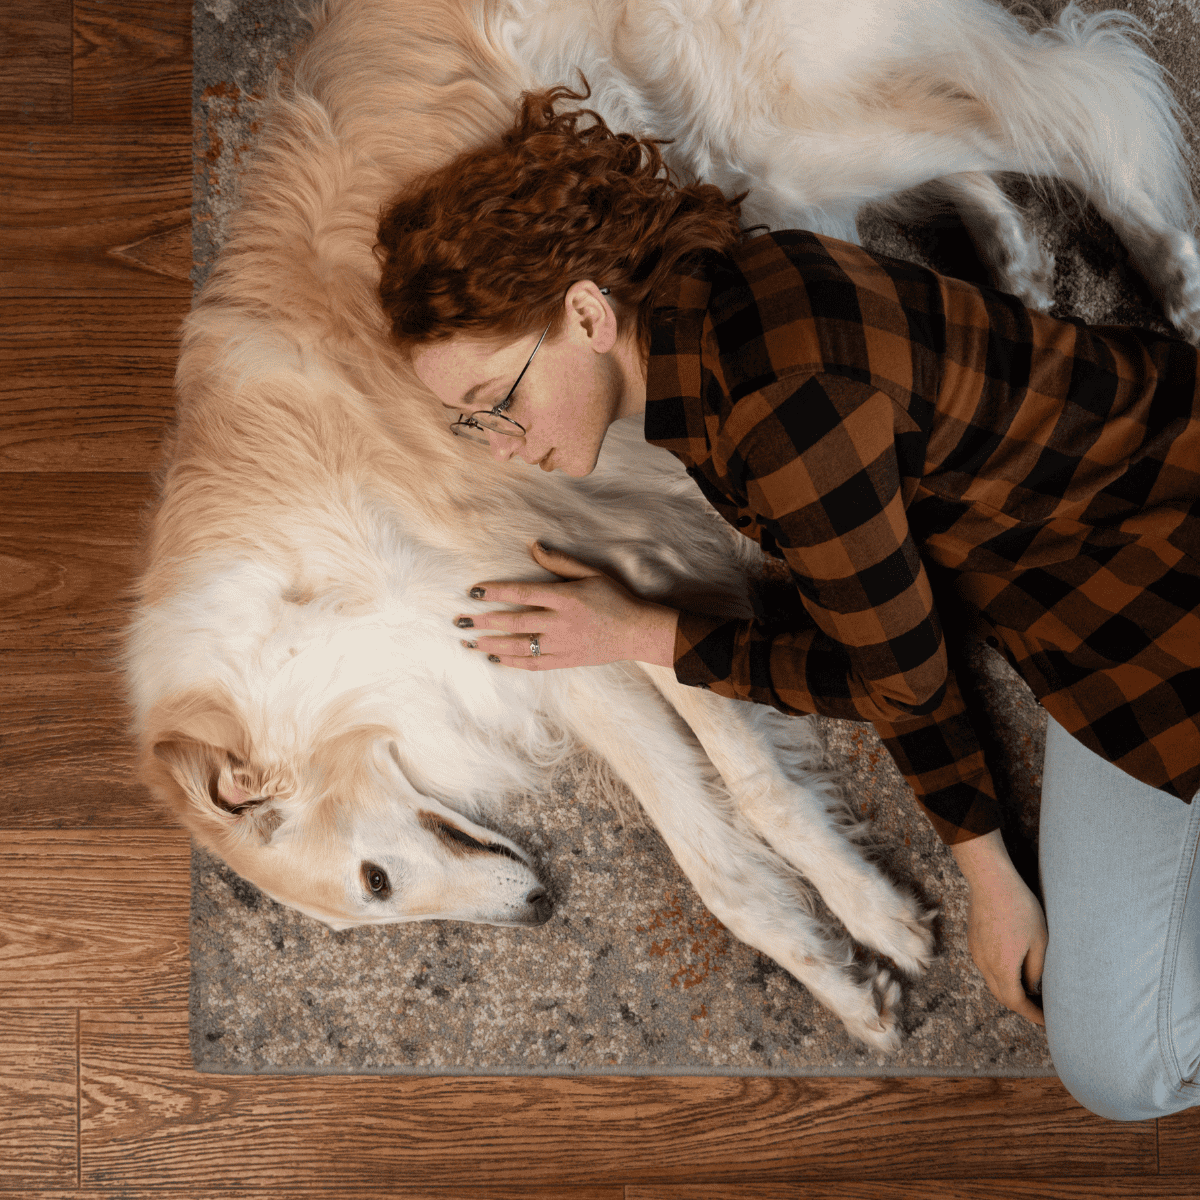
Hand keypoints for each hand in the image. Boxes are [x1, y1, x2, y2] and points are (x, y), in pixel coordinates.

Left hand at [454, 542, 678, 669]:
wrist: (636, 632)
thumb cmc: (615, 598)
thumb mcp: (590, 574)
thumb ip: (559, 563)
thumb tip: (534, 546)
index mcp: (566, 598)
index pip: (522, 594)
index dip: (496, 593)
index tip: (473, 592)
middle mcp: (561, 623)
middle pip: (514, 623)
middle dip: (484, 622)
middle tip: (459, 622)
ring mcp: (563, 644)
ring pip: (520, 646)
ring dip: (492, 645)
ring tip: (469, 642)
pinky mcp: (566, 660)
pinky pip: (534, 663)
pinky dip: (513, 662)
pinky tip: (495, 658)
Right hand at [953, 828, 1046, 1026]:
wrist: (990, 880)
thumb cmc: (1019, 908)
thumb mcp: (1039, 941)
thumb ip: (1036, 970)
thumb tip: (1033, 988)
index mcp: (1002, 968)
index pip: (1017, 1003)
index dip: (1033, 1015)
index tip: (1046, 1021)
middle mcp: (985, 964)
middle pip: (1002, 996)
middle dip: (1021, 1006)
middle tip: (1040, 1009)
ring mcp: (976, 951)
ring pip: (993, 981)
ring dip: (1010, 989)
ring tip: (1030, 989)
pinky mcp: (974, 940)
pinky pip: (987, 967)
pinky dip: (1001, 975)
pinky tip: (1014, 966)